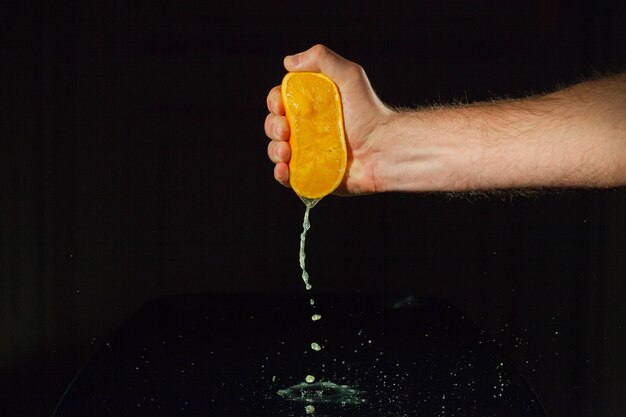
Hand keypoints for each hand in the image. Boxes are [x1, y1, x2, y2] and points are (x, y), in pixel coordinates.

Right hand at [264, 44, 392, 194]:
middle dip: (273, 127)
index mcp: (311, 107)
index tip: (280, 106)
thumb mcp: (349, 76)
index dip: (274, 102)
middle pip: (274, 126)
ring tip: (285, 151)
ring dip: (274, 151)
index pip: (281, 102)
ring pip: (277, 152)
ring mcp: (308, 154)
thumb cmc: (369, 111)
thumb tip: (289, 62)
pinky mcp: (312, 175)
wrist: (383, 148)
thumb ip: (322, 59)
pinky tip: (285, 169)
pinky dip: (281, 174)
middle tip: (285, 130)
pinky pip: (288, 177)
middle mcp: (306, 130)